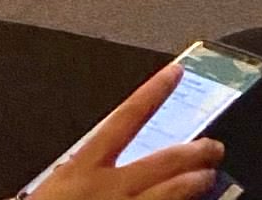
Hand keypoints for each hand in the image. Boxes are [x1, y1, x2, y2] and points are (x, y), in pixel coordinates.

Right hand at [31, 59, 223, 198]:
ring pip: (171, 194)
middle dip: (193, 152)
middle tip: (214, 146)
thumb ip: (70, 176)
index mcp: (80, 170)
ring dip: (194, 184)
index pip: (125, 119)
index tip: (175, 73)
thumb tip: (78, 171)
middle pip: (162, 161)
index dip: (153, 93)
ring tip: (210, 178)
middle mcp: (108, 189)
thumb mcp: (46, 191)